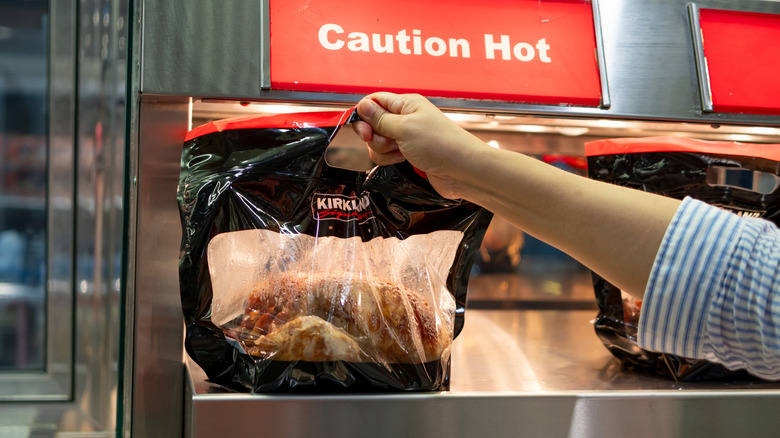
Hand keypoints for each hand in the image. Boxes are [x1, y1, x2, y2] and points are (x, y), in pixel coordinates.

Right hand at [352, 92, 485, 198]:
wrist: (462, 171)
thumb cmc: (441, 144)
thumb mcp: (405, 128)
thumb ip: (380, 119)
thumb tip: (362, 105)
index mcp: (406, 104)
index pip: (374, 101)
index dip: (364, 114)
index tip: (364, 129)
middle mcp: (406, 118)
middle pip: (373, 124)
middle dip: (374, 136)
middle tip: (387, 142)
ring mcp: (407, 138)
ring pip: (378, 142)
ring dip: (382, 150)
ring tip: (400, 153)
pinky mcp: (408, 155)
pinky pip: (387, 155)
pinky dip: (389, 159)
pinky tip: (402, 160)